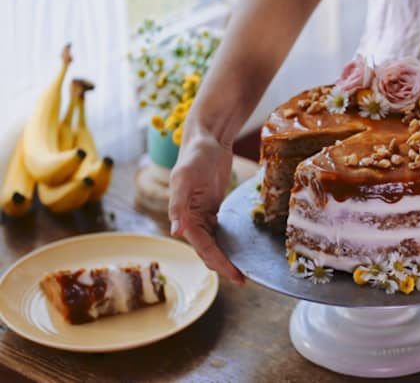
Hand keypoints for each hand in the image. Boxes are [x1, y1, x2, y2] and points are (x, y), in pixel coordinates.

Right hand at [168, 125, 245, 283]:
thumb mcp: (185, 176)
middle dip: (223, 266)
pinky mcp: (212, 208)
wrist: (208, 138)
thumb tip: (175, 232)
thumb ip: (178, 204)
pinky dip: (227, 244)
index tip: (234, 275)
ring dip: (225, 259)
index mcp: (183, 215)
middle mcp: (191, 218)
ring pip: (213, 244)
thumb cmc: (195, 154)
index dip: (218, 262)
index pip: (202, 246)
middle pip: (208, 250)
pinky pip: (219, 232)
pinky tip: (239, 252)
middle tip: (244, 279)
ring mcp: (202, 214)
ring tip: (242, 272)